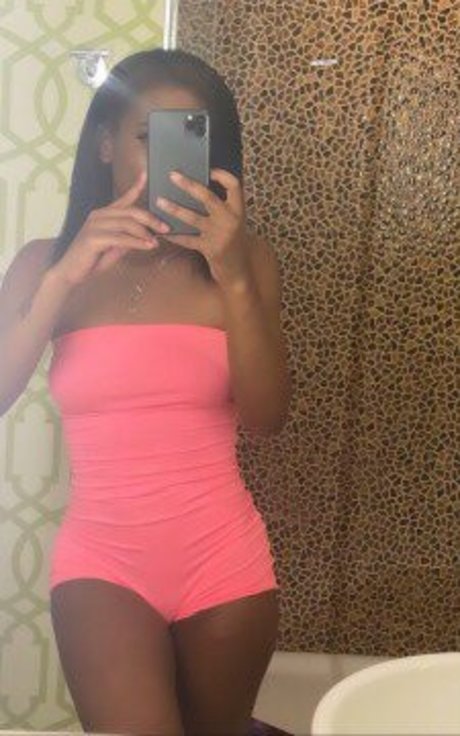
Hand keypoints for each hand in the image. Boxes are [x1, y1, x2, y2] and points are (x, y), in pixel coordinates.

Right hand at [50, 170, 169, 287]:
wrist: (71, 273)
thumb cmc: (92, 260)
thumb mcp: (115, 248)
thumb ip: (128, 238)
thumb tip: (146, 236)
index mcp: (104, 214)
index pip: (123, 198)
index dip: (135, 186)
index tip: (146, 174)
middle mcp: (99, 215)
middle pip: (131, 211)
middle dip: (151, 219)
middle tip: (165, 227)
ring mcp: (95, 225)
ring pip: (127, 224)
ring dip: (145, 233)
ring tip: (156, 242)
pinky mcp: (93, 237)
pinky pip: (121, 238)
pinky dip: (137, 242)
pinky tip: (147, 246)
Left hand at [155, 169, 252, 288]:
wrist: (238, 267)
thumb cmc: (232, 238)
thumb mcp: (233, 220)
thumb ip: (223, 205)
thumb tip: (197, 186)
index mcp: (238, 209)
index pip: (234, 185)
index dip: (222, 175)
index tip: (208, 170)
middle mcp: (230, 220)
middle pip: (208, 198)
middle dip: (188, 185)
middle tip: (172, 176)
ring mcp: (219, 235)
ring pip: (192, 218)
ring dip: (174, 209)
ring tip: (159, 201)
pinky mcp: (209, 248)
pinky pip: (187, 239)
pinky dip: (173, 235)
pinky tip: (161, 231)